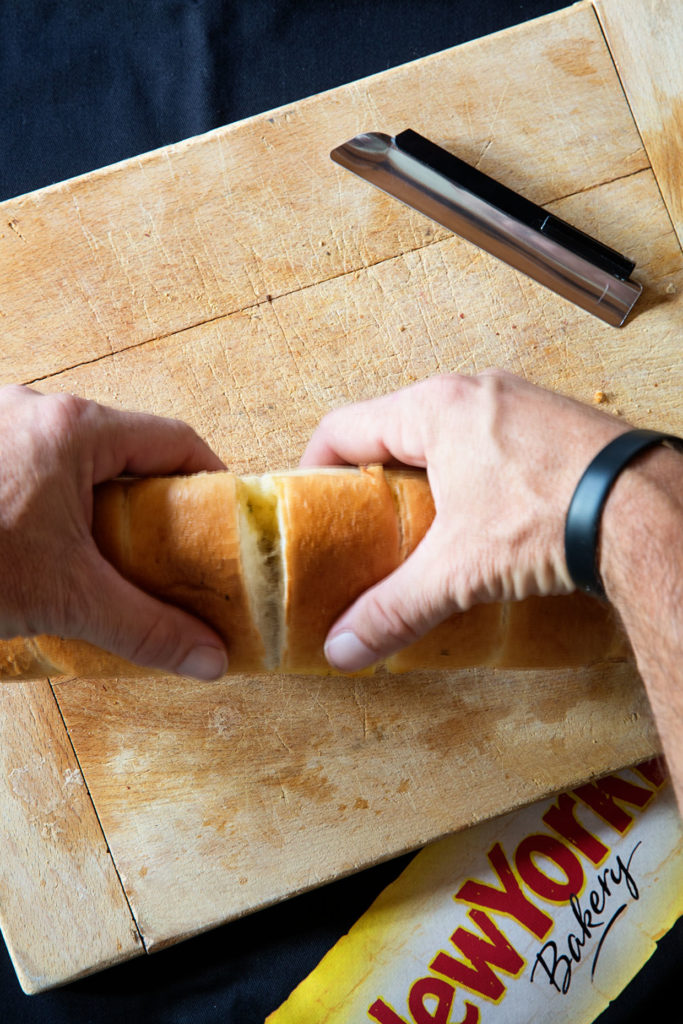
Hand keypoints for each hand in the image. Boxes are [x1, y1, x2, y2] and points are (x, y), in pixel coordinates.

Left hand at [0, 385, 228, 679]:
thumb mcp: (64, 597)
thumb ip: (145, 627)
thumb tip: (211, 659)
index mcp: (77, 429)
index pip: (176, 440)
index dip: (210, 480)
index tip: (223, 522)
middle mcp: (37, 409)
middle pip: (124, 446)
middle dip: (151, 498)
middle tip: (166, 552)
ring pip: (72, 456)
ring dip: (95, 500)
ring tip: (99, 556)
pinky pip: (29, 464)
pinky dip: (49, 500)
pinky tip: (36, 545)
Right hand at [300, 371, 626, 671]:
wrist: (644, 507)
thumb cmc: (551, 514)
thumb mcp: (458, 569)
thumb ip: (394, 608)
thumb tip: (344, 646)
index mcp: (433, 408)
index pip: (344, 427)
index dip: (315, 466)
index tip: (309, 502)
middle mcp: (473, 392)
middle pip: (394, 428)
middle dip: (373, 476)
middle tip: (365, 524)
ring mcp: (517, 402)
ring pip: (446, 432)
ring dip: (426, 475)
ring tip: (423, 527)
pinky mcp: (551, 424)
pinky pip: (489, 438)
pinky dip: (472, 473)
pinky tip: (484, 517)